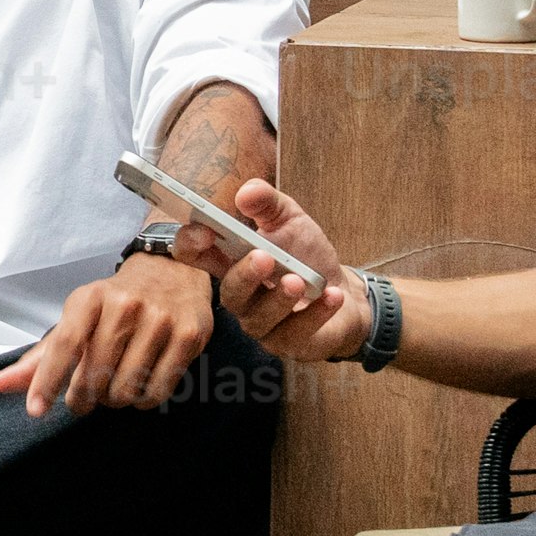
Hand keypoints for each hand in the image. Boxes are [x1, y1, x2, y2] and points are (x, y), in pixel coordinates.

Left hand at [5, 250, 222, 416]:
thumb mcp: (77, 319)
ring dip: (114, 400)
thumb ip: (40, 357)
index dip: (48, 381)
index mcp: (90, 298)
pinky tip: (140, 387)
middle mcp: (125, 304)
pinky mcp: (189, 335)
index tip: (36, 410)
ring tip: (114, 388)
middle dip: (84, 398)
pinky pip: (158, 391)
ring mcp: (161, 319)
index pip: (64, 344)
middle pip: (95, 375)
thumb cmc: (116, 303)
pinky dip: (143, 400)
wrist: (174, 267)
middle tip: (84, 397)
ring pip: (126, 389)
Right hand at [189, 177, 375, 365]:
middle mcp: (240, 295)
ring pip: (258, 318)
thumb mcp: (290, 220)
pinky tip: (332, 296)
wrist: (345, 293)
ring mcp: (262, 323)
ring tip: (299, 281)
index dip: (190, 243)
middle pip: (228, 291)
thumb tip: (247, 192)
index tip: (205, 230)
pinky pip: (295, 333)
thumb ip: (268, 203)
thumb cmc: (307, 257)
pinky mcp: (287, 343)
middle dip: (244, 275)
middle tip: (264, 257)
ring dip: (279, 299)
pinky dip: (315, 314)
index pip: (194, 255)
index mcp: (231, 261)